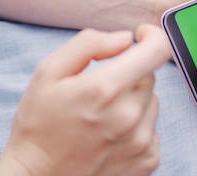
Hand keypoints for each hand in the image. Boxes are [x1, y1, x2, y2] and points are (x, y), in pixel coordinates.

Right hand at [0, 25, 170, 175]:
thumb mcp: (48, 73)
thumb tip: (123, 38)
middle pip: (149, 75)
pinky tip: (110, 134)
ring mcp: (140, 141)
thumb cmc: (38, 127)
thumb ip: (88, 45)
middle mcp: (129, 116)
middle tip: (99, 88)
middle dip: (130, 73)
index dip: (152, 36)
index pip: (157, 50)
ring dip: (134, 100)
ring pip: (152, 102)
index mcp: (106, 89)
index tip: (140, 36)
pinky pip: (152, 128)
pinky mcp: (146, 160)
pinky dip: (137, 125)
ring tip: (102, 115)